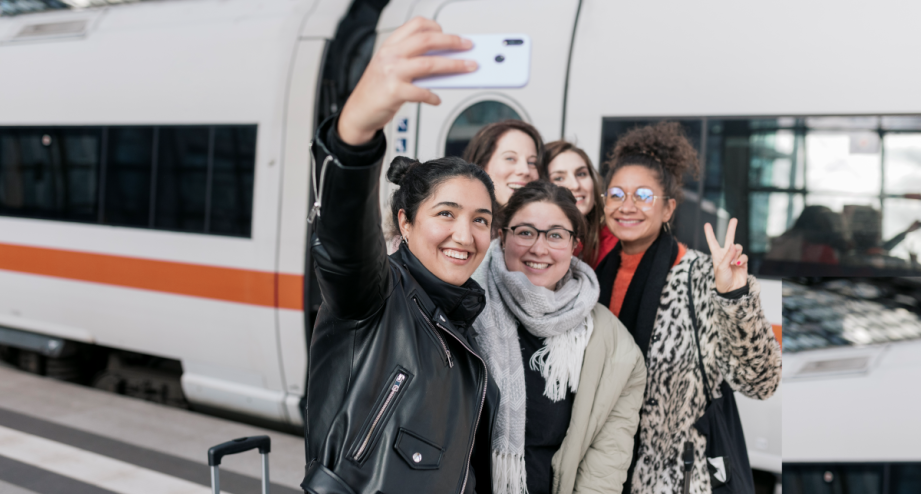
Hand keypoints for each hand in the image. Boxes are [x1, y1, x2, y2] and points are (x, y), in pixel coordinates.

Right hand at [337, 17, 475, 144]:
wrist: (358, 112)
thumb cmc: (376, 90)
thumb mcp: (391, 68)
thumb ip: (413, 61)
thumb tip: (445, 60)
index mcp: (390, 45)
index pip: (417, 25)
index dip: (437, 27)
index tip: (452, 35)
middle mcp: (390, 55)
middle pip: (427, 40)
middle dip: (453, 42)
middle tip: (468, 46)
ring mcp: (391, 72)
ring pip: (429, 63)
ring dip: (454, 65)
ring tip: (467, 67)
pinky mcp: (393, 92)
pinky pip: (421, 92)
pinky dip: (432, 96)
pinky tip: (436, 99)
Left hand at [704, 218, 747, 293]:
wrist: (731, 290)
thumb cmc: (722, 279)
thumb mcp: (721, 267)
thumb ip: (727, 255)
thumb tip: (733, 245)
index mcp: (717, 255)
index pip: (713, 242)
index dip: (710, 233)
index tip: (707, 224)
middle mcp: (726, 254)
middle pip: (729, 238)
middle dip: (732, 229)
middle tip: (734, 219)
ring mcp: (735, 258)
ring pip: (738, 248)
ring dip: (736, 254)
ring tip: (733, 263)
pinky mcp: (743, 262)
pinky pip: (744, 256)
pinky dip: (741, 260)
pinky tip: (738, 265)